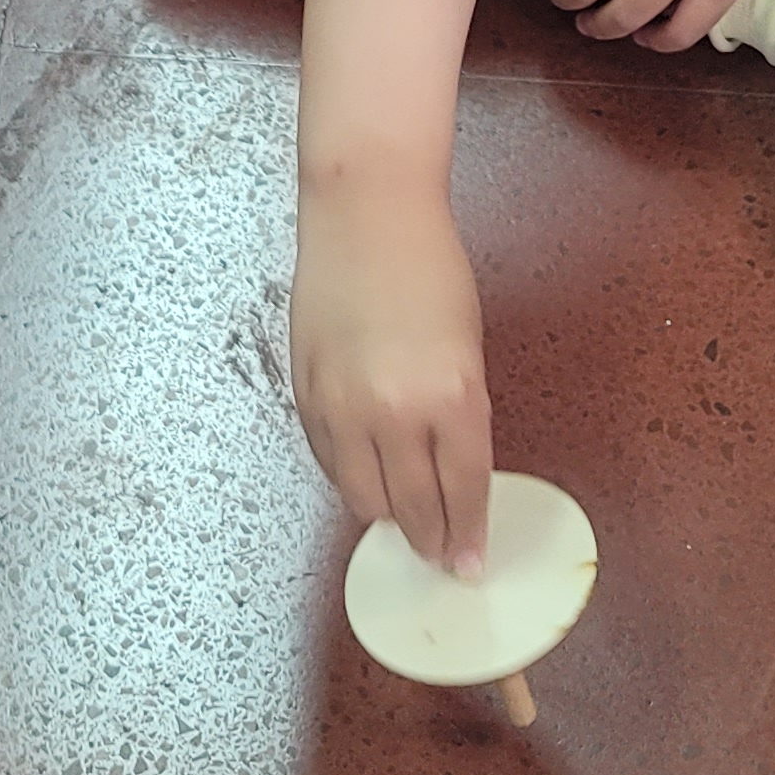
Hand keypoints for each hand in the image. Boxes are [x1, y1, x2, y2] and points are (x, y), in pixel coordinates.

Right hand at [290, 181, 491, 569]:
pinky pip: (326, 460)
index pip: (462, 491)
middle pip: (411, 506)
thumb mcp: (468, 345)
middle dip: (430, 539)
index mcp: (450, 397)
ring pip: (360, 494)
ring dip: (385, 514)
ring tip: (403, 521)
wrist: (365, 211)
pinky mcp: (305, 393)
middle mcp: (393, 413)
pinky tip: (365, 478)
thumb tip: (451, 468)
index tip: (469, 563)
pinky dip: (348, 477)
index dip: (467, 534)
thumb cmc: (430, 264)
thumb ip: (460, 412)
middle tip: (440, 556)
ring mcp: (342, 406)